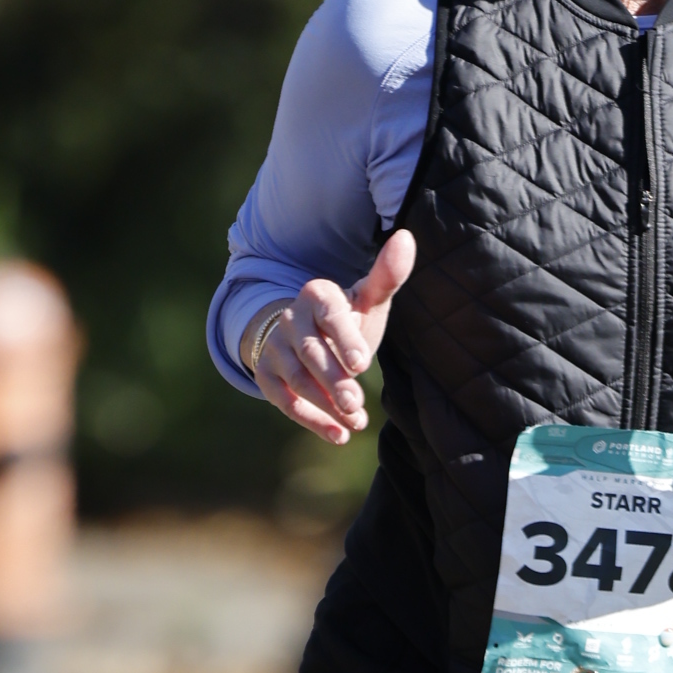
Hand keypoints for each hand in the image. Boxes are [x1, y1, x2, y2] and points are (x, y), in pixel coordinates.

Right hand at [249, 231, 416, 443]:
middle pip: (311, 353)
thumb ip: (387, 275)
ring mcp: (275, 347)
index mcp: (316, 294)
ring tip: (355, 423)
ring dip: (325, 404)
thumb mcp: (367, 300)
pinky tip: (338, 435)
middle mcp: (290, 318)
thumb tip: (406, 237)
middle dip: (335, 381)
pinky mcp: (266, 375)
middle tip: (357, 405)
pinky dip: (310, 420)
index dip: (344, 340)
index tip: (363, 363)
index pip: (329, 316)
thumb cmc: (346, 320)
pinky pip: (283, 400)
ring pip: (296, 379)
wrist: (306, 338)